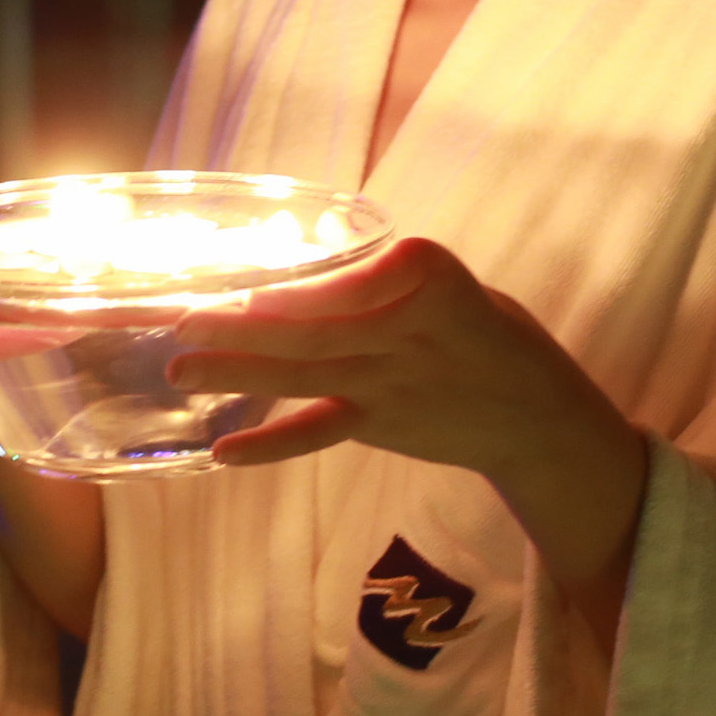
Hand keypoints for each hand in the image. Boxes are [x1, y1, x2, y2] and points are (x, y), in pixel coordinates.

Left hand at [167, 238, 647, 636]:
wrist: (534, 412)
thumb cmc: (478, 325)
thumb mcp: (442, 280)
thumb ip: (373, 274)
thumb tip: (289, 265)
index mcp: (431, 276)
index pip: (362, 281)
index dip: (305, 294)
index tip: (252, 291)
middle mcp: (409, 331)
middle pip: (317, 331)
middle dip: (244, 328)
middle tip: (182, 321)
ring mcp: (392, 383)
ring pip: (306, 376)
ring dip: (239, 374)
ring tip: (181, 370)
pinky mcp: (380, 423)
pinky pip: (320, 432)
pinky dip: (272, 444)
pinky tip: (225, 451)